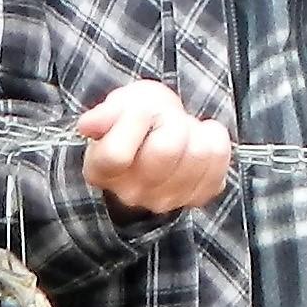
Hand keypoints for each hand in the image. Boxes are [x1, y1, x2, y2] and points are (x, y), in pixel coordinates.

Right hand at [77, 80, 232, 214]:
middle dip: (170, 120)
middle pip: (166, 149)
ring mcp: (166, 200)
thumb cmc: (134, 122)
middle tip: (165, 119)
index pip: (117, 153)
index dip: (133, 122)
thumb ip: (106, 114)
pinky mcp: (197, 197)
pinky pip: (219, 159)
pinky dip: (214, 139)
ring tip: (181, 130)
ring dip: (194, 130)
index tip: (140, 110)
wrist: (159, 139)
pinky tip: (198, 141)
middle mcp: (132, 193)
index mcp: (102, 170)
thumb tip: (87, 126)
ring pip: (198, 153)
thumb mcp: (119, 105)